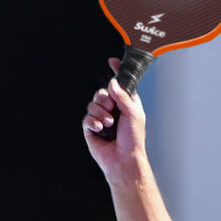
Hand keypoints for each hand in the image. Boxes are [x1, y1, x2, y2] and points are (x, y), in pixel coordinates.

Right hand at [82, 57, 146, 173]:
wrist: (123, 159)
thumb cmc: (133, 140)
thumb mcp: (133, 114)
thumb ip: (123, 97)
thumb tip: (113, 83)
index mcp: (127, 104)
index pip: (120, 85)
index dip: (116, 72)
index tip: (112, 61)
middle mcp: (114, 109)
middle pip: (102, 92)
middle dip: (105, 99)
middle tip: (111, 109)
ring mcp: (102, 118)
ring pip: (93, 103)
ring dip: (100, 113)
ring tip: (108, 124)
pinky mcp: (91, 127)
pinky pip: (87, 117)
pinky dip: (93, 122)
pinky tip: (100, 129)